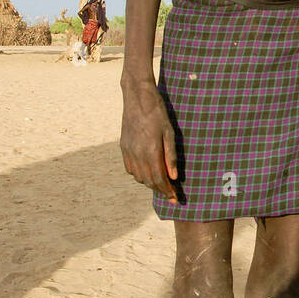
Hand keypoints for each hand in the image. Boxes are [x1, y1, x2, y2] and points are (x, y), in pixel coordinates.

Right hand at [120, 79, 179, 201]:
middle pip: (148, 181)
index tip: (175, 199)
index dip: (167, 191)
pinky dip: (138, 175)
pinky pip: (129, 168)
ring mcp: (128, 151)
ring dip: (149, 183)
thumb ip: (170, 156)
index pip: (159, 179)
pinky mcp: (123, 147)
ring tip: (161, 184)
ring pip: (138, 176)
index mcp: (150, 151)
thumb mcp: (169, 133)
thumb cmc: (158, 113)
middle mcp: (137, 154)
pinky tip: (146, 173)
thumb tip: (173, 177)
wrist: (137, 98)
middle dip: (160, 190)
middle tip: (170, 195)